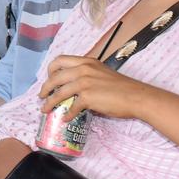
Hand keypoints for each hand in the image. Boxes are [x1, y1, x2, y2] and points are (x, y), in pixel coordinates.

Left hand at [39, 55, 156, 121]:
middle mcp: (83, 69)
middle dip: (45, 88)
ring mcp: (84, 82)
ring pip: (58, 93)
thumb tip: (74, 88)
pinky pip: (71, 107)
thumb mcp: (101, 73)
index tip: (49, 79)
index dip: (50, 70)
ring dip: (49, 103)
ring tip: (45, 109)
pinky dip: (67, 114)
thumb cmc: (122, 87)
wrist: (136, 96)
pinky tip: (66, 119)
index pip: (59, 60)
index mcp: (86, 61)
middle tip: (42, 96)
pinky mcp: (87, 97)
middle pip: (54, 77)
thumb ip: (87, 76)